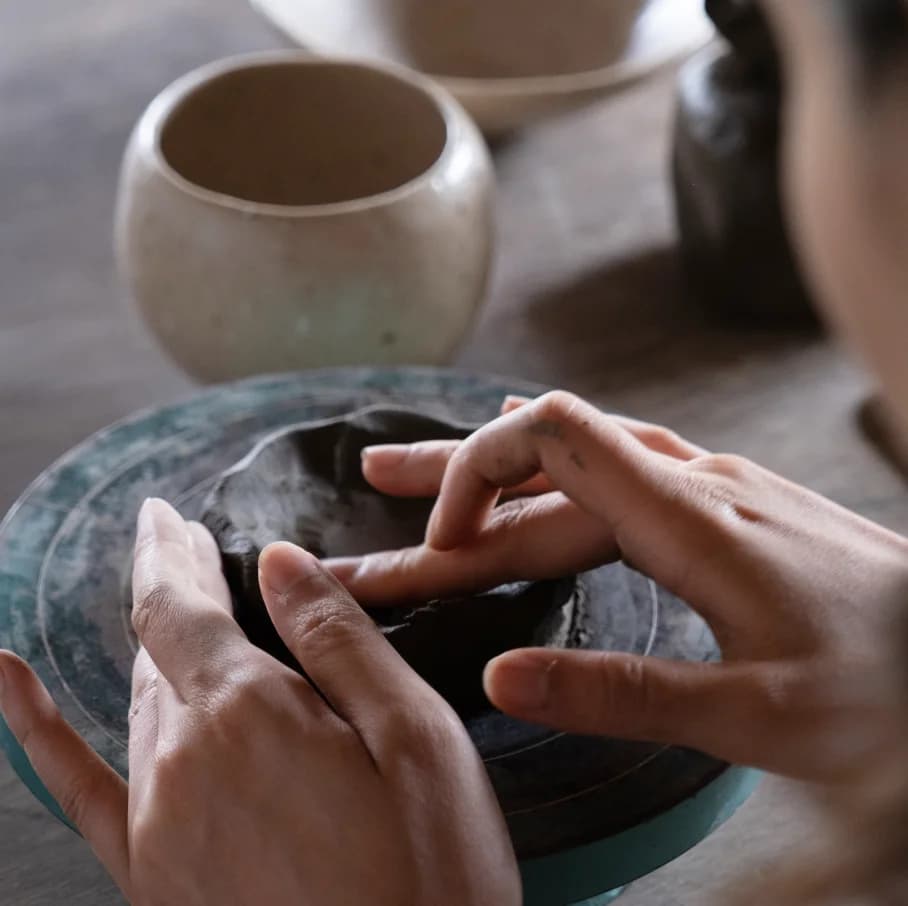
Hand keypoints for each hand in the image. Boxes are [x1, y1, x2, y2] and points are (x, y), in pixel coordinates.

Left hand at [0, 499, 518, 905]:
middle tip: (179, 536)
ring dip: (155, 645)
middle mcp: (182, 761)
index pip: (181, 605)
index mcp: (249, 713)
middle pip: (160, 645)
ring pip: (142, 703)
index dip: (170, 551)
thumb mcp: (415, 737)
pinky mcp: (152, 878)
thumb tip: (277, 560)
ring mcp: (155, 825)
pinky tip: (4, 681)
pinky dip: (34, 728)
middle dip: (171, 584)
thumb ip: (338, 639)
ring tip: (167, 597)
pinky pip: (77, 787)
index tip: (165, 512)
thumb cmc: (431, 874)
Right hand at [327, 391, 907, 782]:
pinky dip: (545, 468)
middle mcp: (685, 480)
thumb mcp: (756, 717)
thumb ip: (623, 695)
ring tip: (407, 470)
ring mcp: (702, 484)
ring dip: (487, 469)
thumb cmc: (881, 684)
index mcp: (685, 516)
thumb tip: (500, 678)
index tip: (439, 552)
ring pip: (569, 460)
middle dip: (448, 491)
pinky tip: (527, 462)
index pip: (549, 438)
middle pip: (540, 459)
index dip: (475, 476)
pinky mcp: (714, 502)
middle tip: (366, 494)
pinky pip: (608, 465)